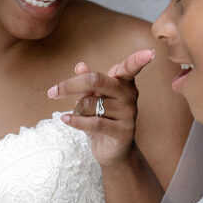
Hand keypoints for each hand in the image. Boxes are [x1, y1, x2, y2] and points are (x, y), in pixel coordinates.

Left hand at [47, 49, 154, 168]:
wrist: (112, 150)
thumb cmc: (101, 118)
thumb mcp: (93, 98)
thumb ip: (87, 82)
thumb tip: (80, 65)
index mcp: (123, 82)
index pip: (129, 67)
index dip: (138, 60)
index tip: (149, 53)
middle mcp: (129, 95)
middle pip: (96, 80)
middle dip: (70, 85)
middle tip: (52, 92)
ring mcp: (128, 113)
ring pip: (89, 104)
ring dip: (76, 110)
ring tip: (77, 115)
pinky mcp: (123, 131)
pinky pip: (93, 122)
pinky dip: (75, 121)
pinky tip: (65, 120)